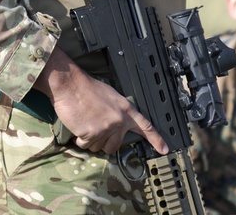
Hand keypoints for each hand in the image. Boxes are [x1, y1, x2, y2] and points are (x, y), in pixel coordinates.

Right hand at [34, 49, 167, 155]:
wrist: (71, 85)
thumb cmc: (87, 90)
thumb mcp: (111, 98)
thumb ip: (118, 114)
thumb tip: (117, 129)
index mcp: (126, 109)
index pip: (145, 126)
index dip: (156, 139)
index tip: (164, 149)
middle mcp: (119, 120)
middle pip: (116, 146)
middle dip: (104, 142)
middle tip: (95, 127)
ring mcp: (106, 127)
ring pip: (99, 147)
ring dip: (91, 140)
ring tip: (86, 122)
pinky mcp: (92, 133)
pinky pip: (86, 145)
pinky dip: (80, 139)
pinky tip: (79, 124)